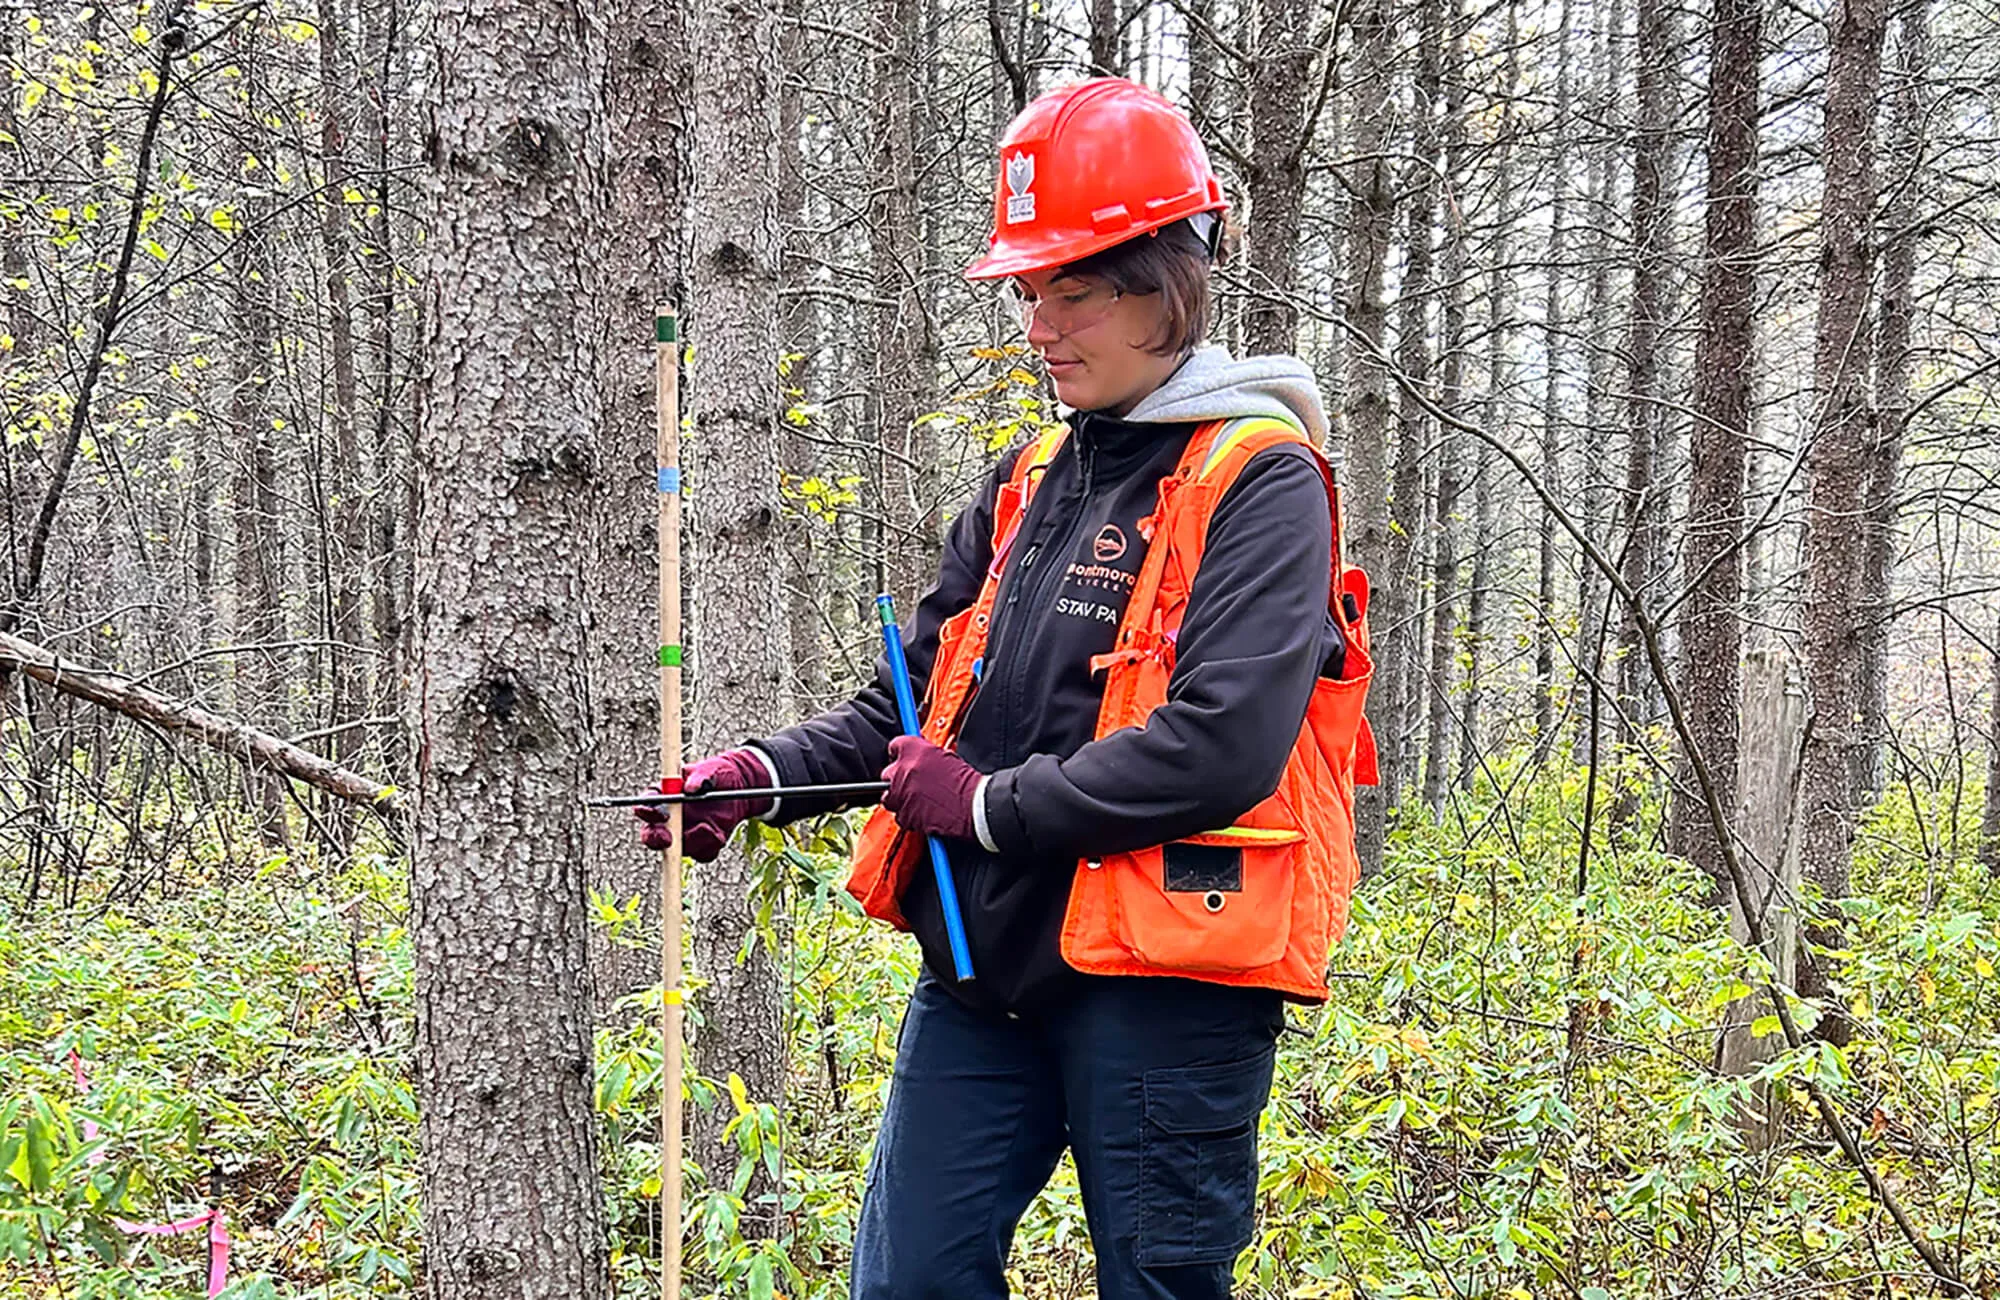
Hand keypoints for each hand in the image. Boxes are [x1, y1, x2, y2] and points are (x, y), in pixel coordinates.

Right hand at [633, 749, 774, 861]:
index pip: (648, 802)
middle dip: (655, 838)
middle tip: (667, 839)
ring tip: (709, 826)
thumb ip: (701, 776)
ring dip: (693, 841)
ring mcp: (685, 832)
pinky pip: (702, 853)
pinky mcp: (702, 843)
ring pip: (679, 848)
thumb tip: (692, 788)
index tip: (660, 814)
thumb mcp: (712, 769)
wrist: (741, 786)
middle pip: (652, 832)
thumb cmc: (720, 773)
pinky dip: (710, 845)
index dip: (648, 810)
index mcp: (665, 794)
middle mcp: (671, 816)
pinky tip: (719, 832)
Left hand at [881, 735, 982, 842]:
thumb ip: (926, 756)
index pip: (895, 746)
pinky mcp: (905, 815)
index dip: (901, 754)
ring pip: (889, 796)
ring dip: (900, 796)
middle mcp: (902, 770)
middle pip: (887, 773)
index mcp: (912, 749)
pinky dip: (908, 814)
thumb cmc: (966, 781)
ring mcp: (901, 794)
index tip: (905, 759)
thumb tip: (921, 758)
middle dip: (898, 778)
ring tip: (918, 799)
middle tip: (913, 782)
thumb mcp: (946, 756)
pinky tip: (923, 811)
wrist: (974, 804)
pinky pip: (899, 814)